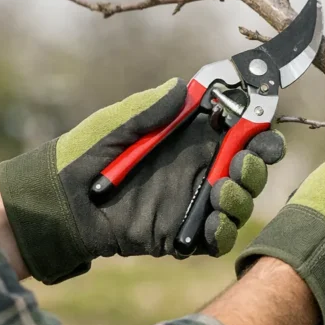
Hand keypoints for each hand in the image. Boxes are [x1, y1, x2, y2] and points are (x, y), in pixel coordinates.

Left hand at [0, 79, 285, 283]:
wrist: (61, 203)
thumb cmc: (85, 155)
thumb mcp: (118, 125)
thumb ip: (152, 110)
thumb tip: (184, 86)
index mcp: (189, 139)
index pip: (239, 131)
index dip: (259, 129)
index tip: (263, 128)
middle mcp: (198, 169)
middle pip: (250, 167)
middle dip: (257, 164)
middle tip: (244, 161)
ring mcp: (193, 202)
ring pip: (240, 202)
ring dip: (243, 196)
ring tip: (223, 190)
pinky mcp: (182, 233)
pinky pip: (217, 237)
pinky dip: (224, 230)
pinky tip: (215, 221)